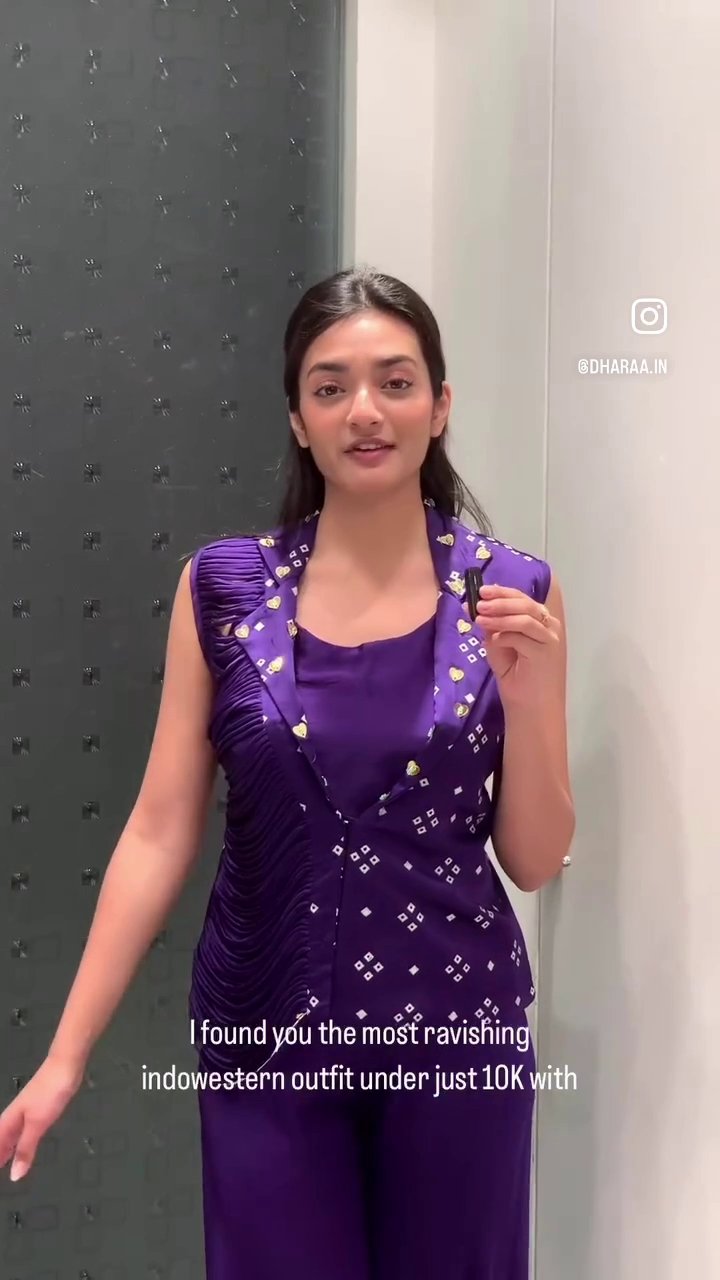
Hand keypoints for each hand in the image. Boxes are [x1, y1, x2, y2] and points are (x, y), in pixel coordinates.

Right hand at [0, 1055, 84, 1181]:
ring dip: (8, 1145)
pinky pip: (25, 1126)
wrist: (65, 1066)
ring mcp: (28, 1108)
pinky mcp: (40, 1105)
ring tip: (6, 1159)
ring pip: (13, 1131)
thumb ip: (25, 1148)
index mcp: (10, 1119)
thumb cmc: (49, 1093)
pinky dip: (21, 1137)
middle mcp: (16, 1114)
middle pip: (2, 1136)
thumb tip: (14, 1175)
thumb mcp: (37, 1124)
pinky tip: (27, 1139)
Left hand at [468, 583, 562, 710]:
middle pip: (525, 604)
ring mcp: (550, 639)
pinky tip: (491, 639)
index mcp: (541, 623)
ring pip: (524, 618)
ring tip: (479, 618)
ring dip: (499, 616)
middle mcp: (550, 627)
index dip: (502, 593)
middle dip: (500, 601)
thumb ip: (494, 630)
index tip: (482, 591)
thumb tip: (477, 608)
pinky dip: (504, 634)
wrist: (532, 709)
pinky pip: (521, 636)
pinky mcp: (545, 652)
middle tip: (479, 603)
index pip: (523, 600)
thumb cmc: (518, 681)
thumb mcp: (501, 649)